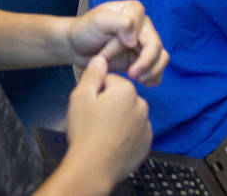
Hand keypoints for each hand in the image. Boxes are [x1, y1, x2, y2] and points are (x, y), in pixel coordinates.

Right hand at [65, 56, 151, 189]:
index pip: (110, 81)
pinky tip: (112, 142)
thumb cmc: (85, 133)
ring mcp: (145, 126)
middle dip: (109, 104)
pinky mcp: (145, 143)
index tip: (90, 104)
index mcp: (126, 91)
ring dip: (118, 119)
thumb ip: (92, 74)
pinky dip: (125, 135)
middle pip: (121, 97)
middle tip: (94, 120)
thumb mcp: (80, 96)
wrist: (93, 168)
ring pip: (129, 114)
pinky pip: (135, 132)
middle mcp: (141, 105)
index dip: (96, 92)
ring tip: (101, 133)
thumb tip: (100, 59)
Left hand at [67, 0, 168, 85]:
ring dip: (153, 71)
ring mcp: (144, 43)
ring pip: (161, 57)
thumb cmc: (86, 30)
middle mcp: (143, 25)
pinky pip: (157, 69)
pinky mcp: (142, 59)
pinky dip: (154, 77)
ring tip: (139, 80)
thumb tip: (135, 39)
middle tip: (132, 75)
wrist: (78, 46)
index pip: (142, 26)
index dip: (131, 41)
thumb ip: (119, 23)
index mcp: (134, 10)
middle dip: (146, 62)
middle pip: (156, 44)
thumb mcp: (98, 21)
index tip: (112, 51)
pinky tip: (144, 83)